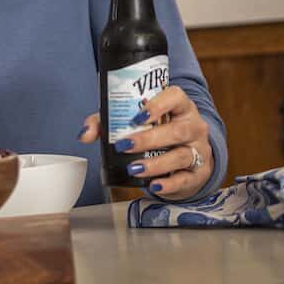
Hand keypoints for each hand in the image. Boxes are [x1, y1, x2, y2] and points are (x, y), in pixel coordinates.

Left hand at [78, 86, 213, 198]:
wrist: (186, 157)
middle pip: (177, 130)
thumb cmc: (156, 132)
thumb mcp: (132, 122)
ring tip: (133, 168)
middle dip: (149, 139)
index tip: (138, 116)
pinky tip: (153, 185)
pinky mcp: (199, 173)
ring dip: (156, 163)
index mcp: (180, 107)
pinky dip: (168, 184)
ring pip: (182, 155)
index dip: (158, 105)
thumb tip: (85, 134)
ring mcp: (199, 150)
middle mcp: (193, 126)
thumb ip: (106, 123)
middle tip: (125, 145)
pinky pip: (185, 179)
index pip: (176, 97)